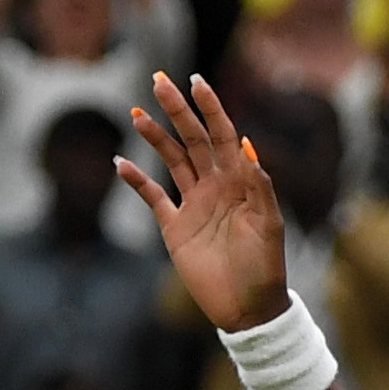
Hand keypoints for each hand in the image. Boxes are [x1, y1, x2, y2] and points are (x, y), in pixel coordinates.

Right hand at [119, 73, 293, 333]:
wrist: (248, 309)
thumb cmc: (266, 268)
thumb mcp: (268, 226)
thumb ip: (259, 187)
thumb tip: (246, 146)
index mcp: (240, 182)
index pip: (223, 135)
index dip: (210, 108)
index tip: (195, 82)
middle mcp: (215, 187)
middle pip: (193, 139)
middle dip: (177, 110)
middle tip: (158, 80)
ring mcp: (193, 205)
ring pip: (172, 160)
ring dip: (155, 137)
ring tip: (137, 114)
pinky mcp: (175, 227)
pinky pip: (152, 197)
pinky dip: (136, 180)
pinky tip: (120, 163)